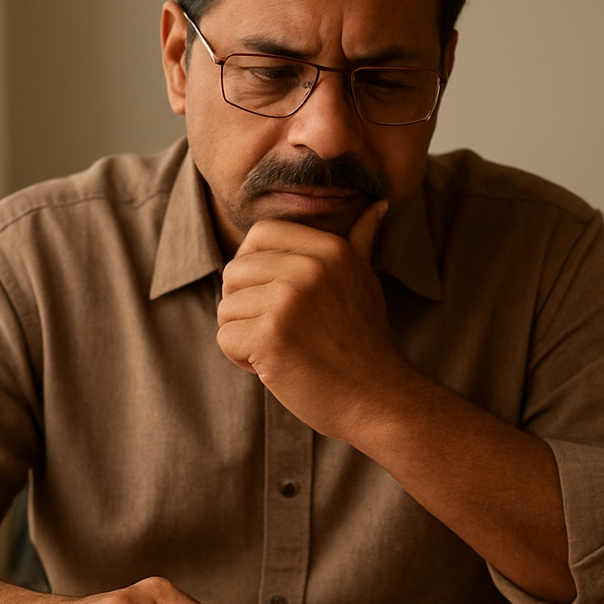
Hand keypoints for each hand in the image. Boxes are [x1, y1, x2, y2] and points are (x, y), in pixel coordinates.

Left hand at [216, 200, 412, 439]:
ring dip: (245, 335)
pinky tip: (277, 366)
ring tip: (284, 349)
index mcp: (330, 249)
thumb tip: (378, 205)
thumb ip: (360, 241)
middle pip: (234, 272)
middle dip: (247, 307)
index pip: (259, 235)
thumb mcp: (365, 281)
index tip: (278, 298)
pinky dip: (243, 360)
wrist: (377, 398)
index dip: (254, 268)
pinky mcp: (271, 335)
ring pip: (226, 307)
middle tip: (285, 332)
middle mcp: (309, 268)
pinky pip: (225, 338)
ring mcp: (289, 300)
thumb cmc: (365, 343)